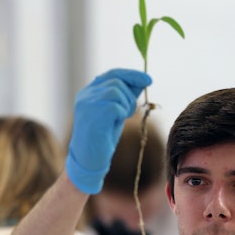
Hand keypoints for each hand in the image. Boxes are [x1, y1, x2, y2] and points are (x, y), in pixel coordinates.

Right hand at [66, 68, 151, 193]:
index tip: (148, 79)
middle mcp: (85, 94)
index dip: (131, 75)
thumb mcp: (115, 112)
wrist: (88, 159)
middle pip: (116, 82)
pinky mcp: (93, 114)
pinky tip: (115, 123)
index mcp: (89, 92)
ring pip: (116, 91)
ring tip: (120, 119)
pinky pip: (115, 106)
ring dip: (126, 105)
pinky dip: (121, 114)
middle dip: (129, 96)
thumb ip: (125, 96)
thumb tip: (143, 80)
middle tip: (128, 113)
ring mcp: (87, 103)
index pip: (112, 74)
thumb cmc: (102, 137)